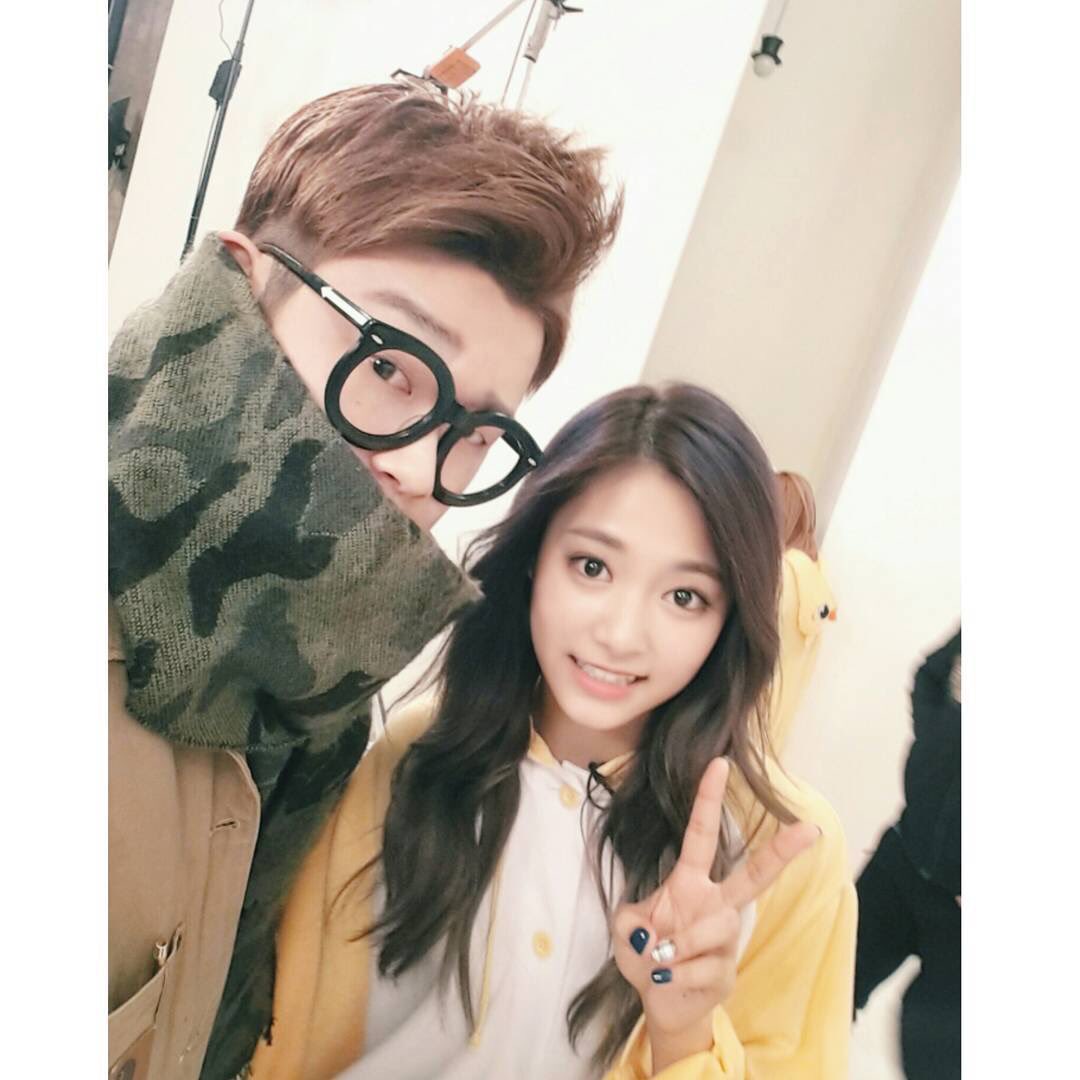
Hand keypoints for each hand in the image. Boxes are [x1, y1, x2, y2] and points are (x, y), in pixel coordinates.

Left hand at [612, 758, 819, 1062]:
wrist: (660, 1003)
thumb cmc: (647, 954)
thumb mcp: (625, 929)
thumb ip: (629, 921)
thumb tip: (650, 932)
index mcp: (690, 881)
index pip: (702, 834)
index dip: (709, 799)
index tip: (719, 763)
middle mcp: (715, 903)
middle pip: (754, 874)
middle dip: (781, 851)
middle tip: (810, 830)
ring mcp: (726, 939)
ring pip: (715, 928)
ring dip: (678, 946)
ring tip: (660, 958)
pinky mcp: (727, 972)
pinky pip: (702, 968)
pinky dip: (673, 975)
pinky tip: (666, 979)